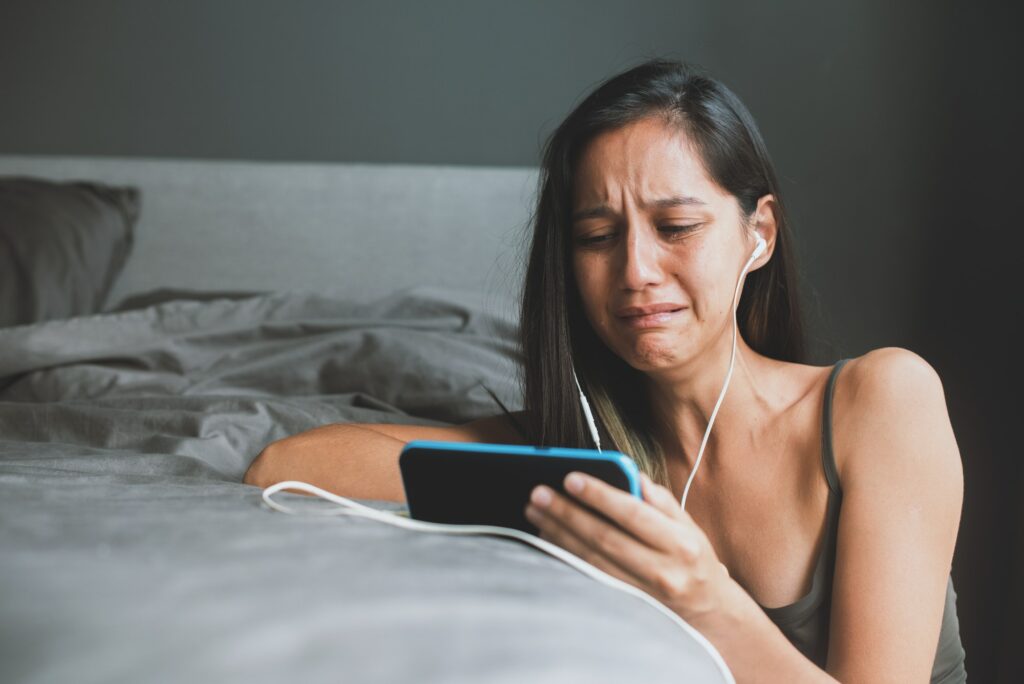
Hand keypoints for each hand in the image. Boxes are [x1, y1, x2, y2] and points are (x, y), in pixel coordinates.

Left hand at [524, 471, 731, 621]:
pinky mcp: (624, 607)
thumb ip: (660, 500)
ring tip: (535, 511)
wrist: (707, 610)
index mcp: (679, 543)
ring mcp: (641, 594)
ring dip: (558, 534)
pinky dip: (564, 556)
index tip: (571, 478)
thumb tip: (630, 474)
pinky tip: (546, 537)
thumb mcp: (688, 525)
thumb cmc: (692, 558)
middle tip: (539, 493)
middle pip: (604, 538)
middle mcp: (661, 570)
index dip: (600, 495)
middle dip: (567, 513)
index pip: (633, 514)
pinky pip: (587, 578)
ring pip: (590, 561)